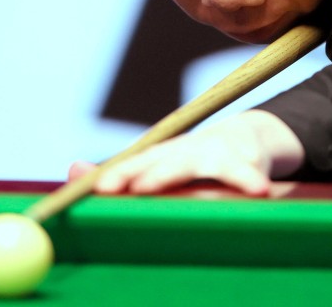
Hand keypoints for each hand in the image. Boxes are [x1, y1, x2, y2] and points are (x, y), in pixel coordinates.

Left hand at [68, 110, 304, 196]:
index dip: (122, 174)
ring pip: (214, 165)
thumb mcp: (158, 168)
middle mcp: (190, 151)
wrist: (246, 140)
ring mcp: (221, 154)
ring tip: (190, 184)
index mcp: (164, 155)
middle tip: (140, 188)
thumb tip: (72, 169)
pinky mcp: (250, 163)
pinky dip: (251, 181)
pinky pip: (249, 175)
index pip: (139, 163)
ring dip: (206, 175)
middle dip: (158, 175)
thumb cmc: (191, 164)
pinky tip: (260, 190)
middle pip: (172, 161)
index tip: (103, 187)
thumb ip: (121, 174)